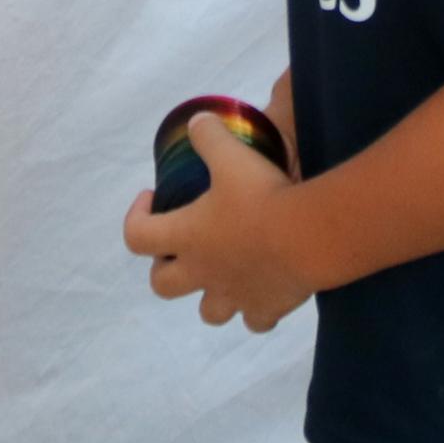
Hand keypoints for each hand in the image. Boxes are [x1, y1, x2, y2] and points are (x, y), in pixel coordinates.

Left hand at [121, 114, 310, 331]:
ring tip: (224, 273)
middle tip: (181, 246)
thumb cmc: (261, 196)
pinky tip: (265, 290)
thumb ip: (209, 136)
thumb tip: (197, 122)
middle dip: (165, 267)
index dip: (135, 217)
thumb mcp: (231, 154)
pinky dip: (256, 309)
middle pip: (163, 285)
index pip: (136, 236)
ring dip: (210, 296)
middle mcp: (203, 273)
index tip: (152, 198)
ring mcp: (234, 296)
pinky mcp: (266, 308)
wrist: (308, 237)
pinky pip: (255, 320)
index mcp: (186, 237)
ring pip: (209, 312)